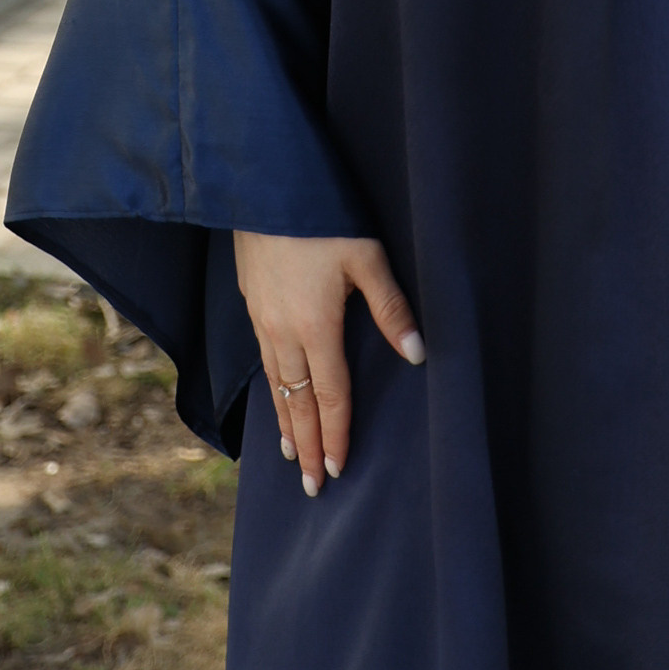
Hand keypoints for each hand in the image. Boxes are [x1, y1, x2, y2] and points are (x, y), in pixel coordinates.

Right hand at [232, 230, 423, 495]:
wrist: (263, 182)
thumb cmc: (322, 215)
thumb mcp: (366, 256)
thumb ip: (391, 308)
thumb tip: (418, 356)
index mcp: (315, 326)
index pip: (330, 396)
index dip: (336, 435)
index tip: (339, 470)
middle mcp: (284, 332)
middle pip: (297, 402)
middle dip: (307, 446)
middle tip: (313, 487)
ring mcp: (262, 318)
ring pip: (275, 385)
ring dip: (285, 423)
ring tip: (292, 455)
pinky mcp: (250, 301)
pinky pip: (262, 361)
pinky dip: (271, 390)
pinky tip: (274, 396)